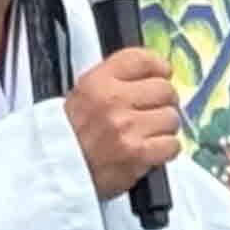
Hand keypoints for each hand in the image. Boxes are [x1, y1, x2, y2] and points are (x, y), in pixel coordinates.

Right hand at [66, 48, 180, 201]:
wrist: (57, 169)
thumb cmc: (72, 136)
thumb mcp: (84, 95)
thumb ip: (117, 81)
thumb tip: (154, 74)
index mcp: (97, 82)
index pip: (141, 60)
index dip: (159, 67)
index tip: (162, 75)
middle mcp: (112, 101)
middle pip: (165, 89)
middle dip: (163, 102)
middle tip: (153, 112)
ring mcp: (126, 127)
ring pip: (171, 118)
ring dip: (164, 128)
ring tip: (147, 134)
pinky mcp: (138, 153)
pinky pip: (172, 144)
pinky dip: (166, 149)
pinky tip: (150, 150)